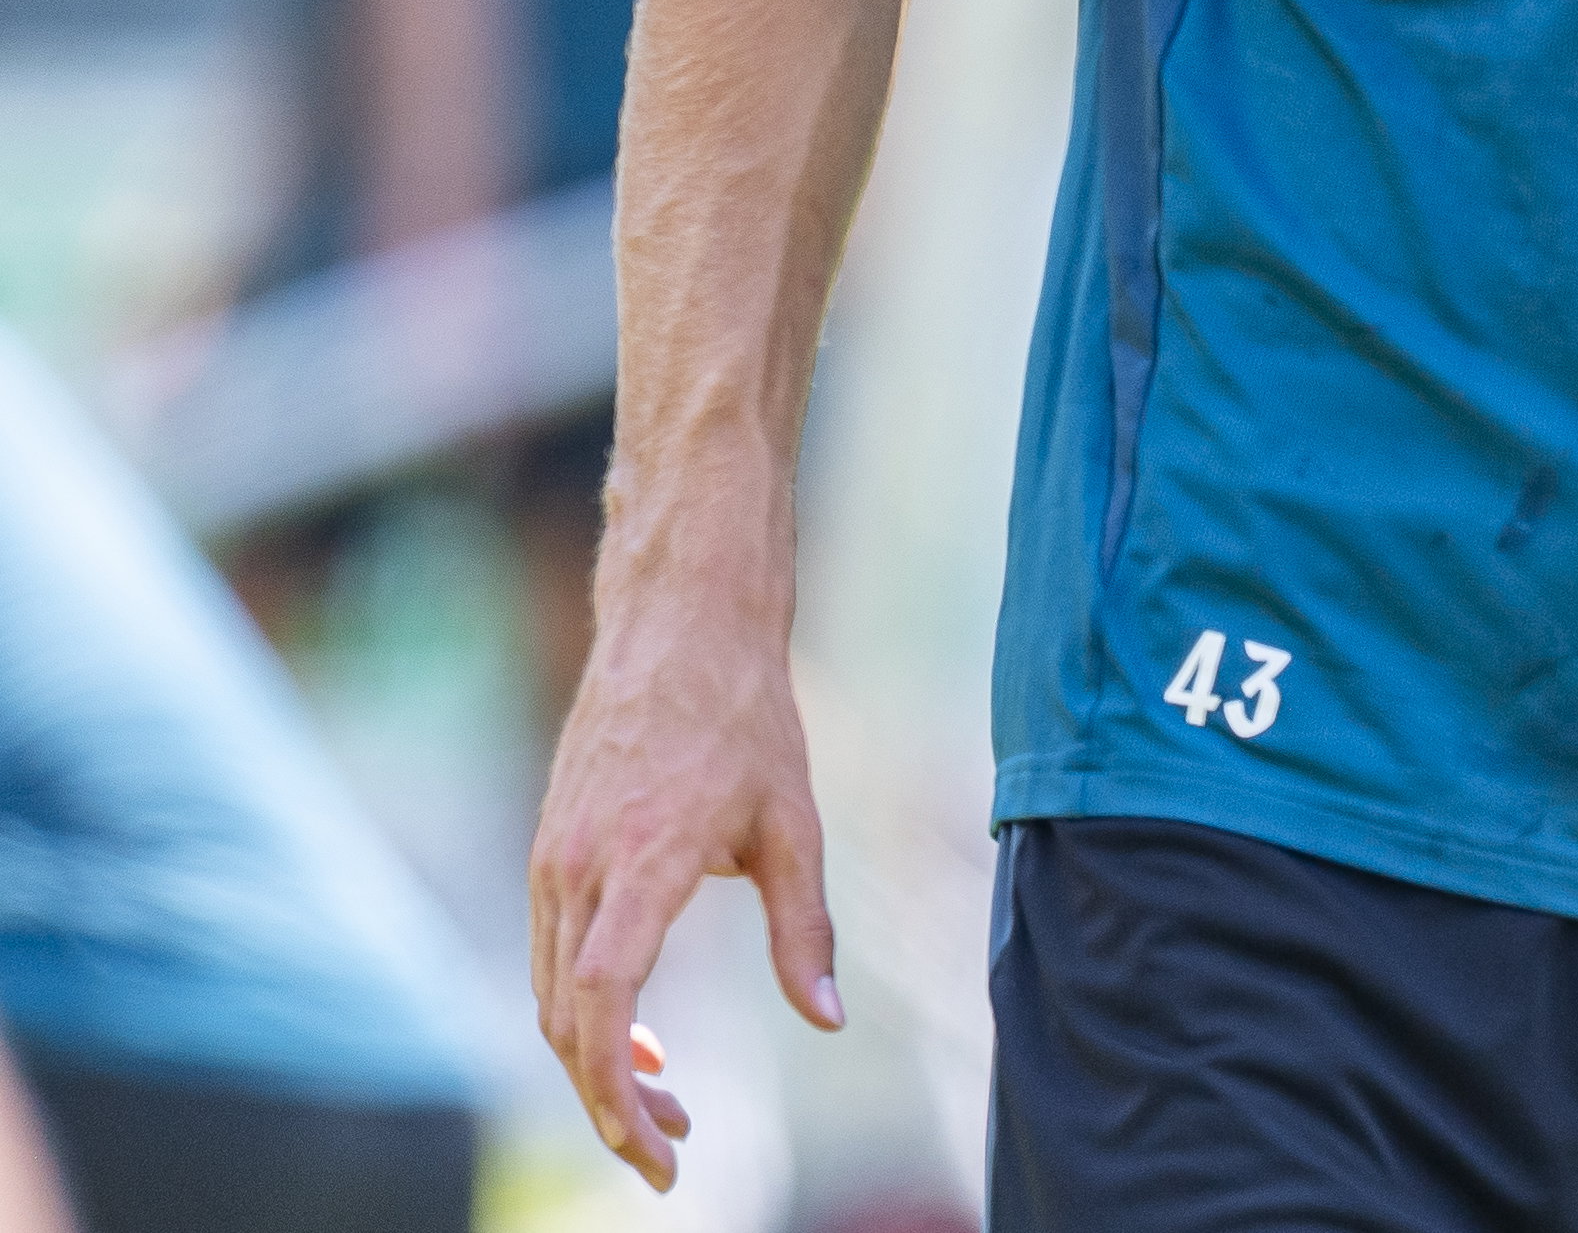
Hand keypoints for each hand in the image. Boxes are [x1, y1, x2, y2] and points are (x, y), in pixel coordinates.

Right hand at [527, 558, 842, 1187]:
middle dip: (613, 1104)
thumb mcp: (796, 827)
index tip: (661, 1150)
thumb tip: (825, 1022)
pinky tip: (647, 1036)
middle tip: (673, 1152)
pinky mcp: (550, 852)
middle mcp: (579, 868)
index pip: (606, 1006)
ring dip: (601, 1062)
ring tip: (669, 1103)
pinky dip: (591, 1011)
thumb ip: (804, 931)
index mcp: (642, 862)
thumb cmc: (747, 720)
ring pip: (555, 997)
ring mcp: (554, 860)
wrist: (679, 627)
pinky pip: (555, 957)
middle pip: (571, 1023)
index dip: (619, 1092)